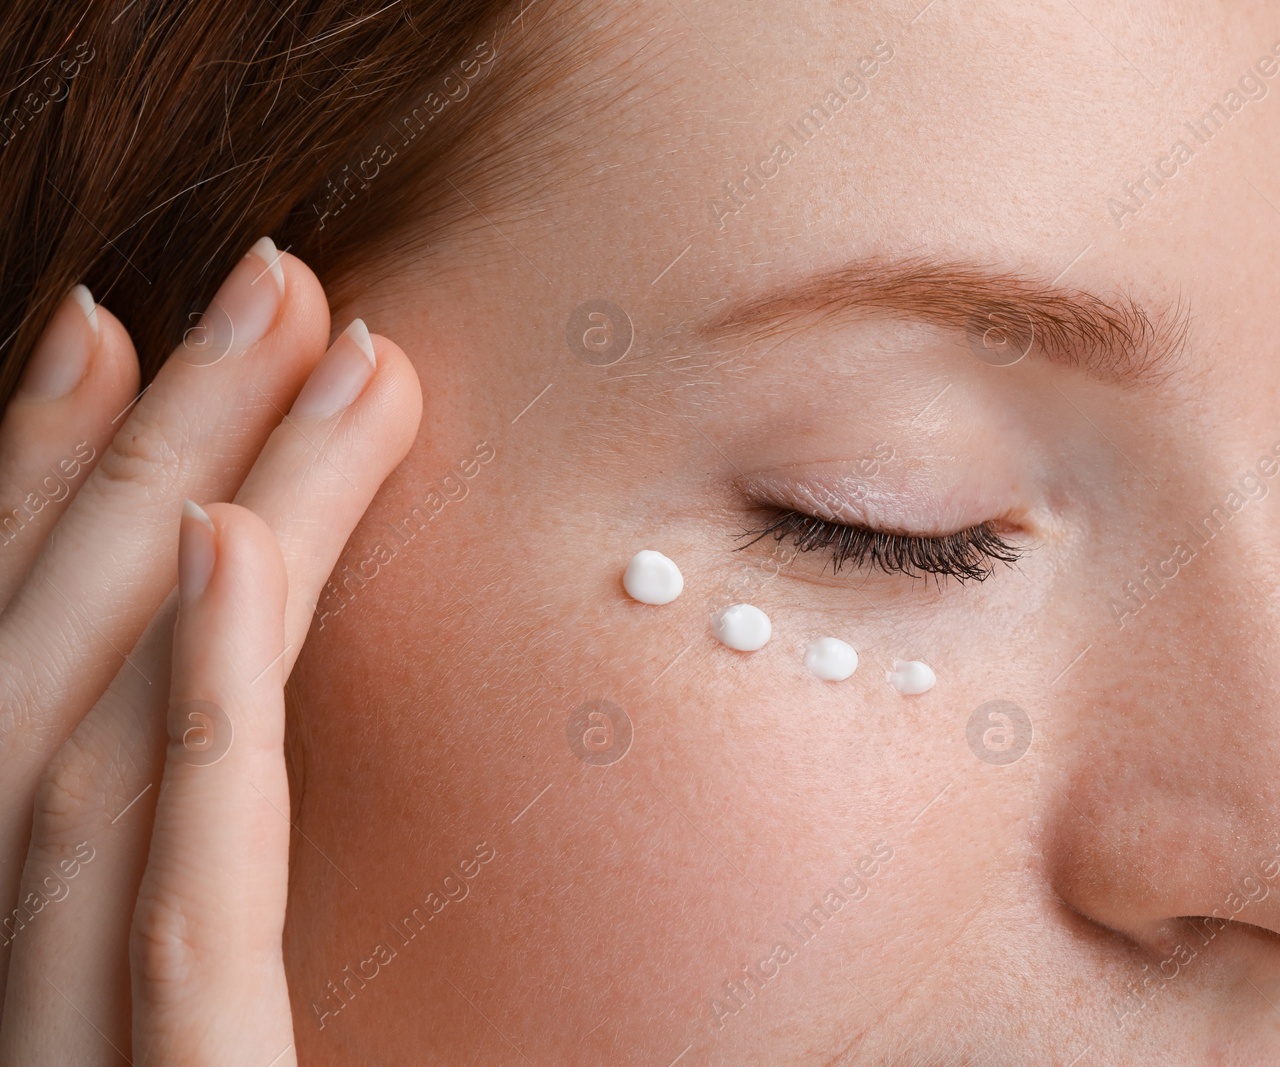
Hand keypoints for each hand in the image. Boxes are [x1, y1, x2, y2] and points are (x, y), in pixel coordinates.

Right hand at [0, 240, 422, 1063]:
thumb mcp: (216, 1021)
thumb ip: (210, 900)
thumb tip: (243, 703)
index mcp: (20, 957)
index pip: (27, 694)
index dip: (45, 498)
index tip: (115, 339)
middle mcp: (5, 983)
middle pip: (54, 675)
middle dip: (143, 453)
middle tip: (266, 279)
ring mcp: (55, 1052)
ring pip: (100, 744)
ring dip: (193, 509)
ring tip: (296, 334)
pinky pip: (180, 905)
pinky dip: (199, 710)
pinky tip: (230, 542)